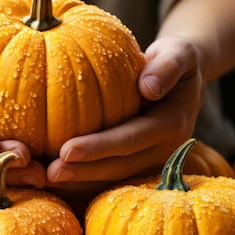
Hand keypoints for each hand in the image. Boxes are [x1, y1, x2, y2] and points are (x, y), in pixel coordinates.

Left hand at [45, 35, 204, 192]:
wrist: (185, 79)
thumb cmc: (176, 59)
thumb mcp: (179, 53)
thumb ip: (168, 66)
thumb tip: (149, 87)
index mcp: (172, 124)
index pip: (131, 139)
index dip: (99, 147)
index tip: (66, 150)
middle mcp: (165, 149)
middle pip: (121, 166)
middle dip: (84, 172)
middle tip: (51, 173)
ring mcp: (154, 160)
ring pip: (116, 177)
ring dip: (82, 181)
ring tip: (49, 179)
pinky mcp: (142, 163)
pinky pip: (114, 175)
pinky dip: (87, 179)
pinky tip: (61, 178)